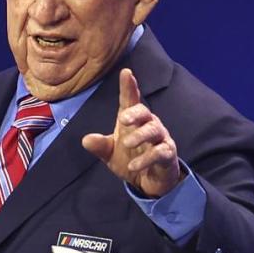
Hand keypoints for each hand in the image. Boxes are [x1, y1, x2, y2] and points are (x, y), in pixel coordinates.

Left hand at [82, 68, 181, 197]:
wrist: (149, 180)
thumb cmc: (130, 158)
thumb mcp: (110, 154)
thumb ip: (100, 146)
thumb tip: (85, 140)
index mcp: (132, 121)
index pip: (130, 101)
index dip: (128, 87)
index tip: (126, 72)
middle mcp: (148, 125)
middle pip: (144, 112)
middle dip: (135, 113)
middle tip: (123, 119)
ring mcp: (160, 138)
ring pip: (154, 130)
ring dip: (141, 136)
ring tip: (126, 144)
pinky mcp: (168, 153)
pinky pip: (160, 152)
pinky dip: (146, 159)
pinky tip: (133, 166)